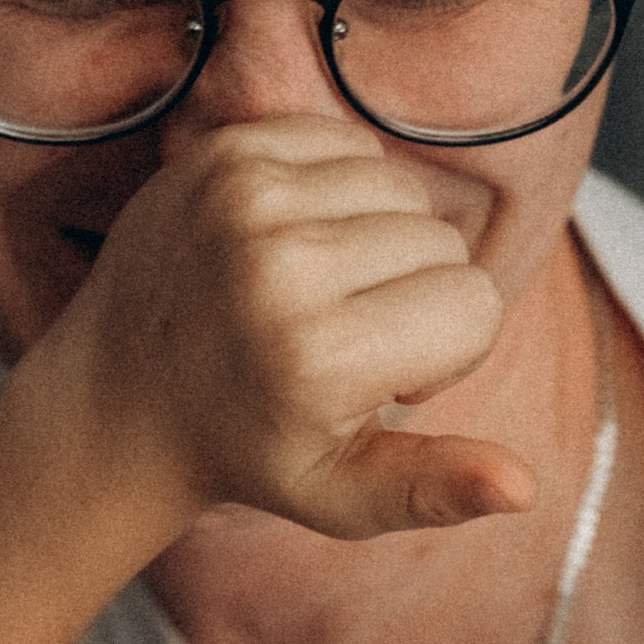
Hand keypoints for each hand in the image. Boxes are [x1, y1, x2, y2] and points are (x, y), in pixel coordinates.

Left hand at [44, 115, 536, 543]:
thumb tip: (525, 488)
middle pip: (443, 243)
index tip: (380, 378)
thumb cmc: (250, 449)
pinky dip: (339, 191)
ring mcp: (245, 196)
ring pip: (402, 190)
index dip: (444, 351)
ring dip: (379, 238)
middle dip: (415, 294)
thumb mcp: (341, 497)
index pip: (475, 306)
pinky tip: (293, 242)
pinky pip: (349, 146)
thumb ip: (437, 489)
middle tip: (343, 338)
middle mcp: (280, 264)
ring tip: (318, 292)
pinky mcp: (224, 150)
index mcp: (318, 356)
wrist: (118, 395)